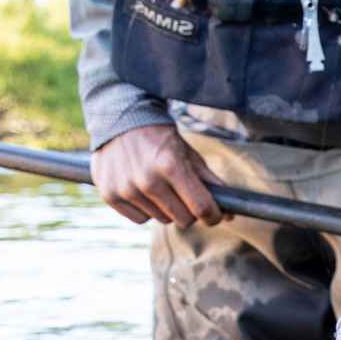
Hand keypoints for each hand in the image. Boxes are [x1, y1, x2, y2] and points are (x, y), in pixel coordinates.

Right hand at [92, 124, 223, 227]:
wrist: (121, 120)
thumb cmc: (160, 138)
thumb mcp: (188, 153)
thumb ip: (209, 181)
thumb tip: (230, 213)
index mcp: (171, 166)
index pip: (201, 207)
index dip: (213, 216)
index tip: (215, 215)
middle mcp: (147, 180)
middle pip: (183, 219)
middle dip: (190, 211)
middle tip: (185, 197)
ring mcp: (126, 188)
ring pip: (161, 219)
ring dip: (166, 209)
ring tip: (160, 186)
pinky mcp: (110, 194)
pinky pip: (140, 219)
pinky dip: (145, 209)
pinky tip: (142, 190)